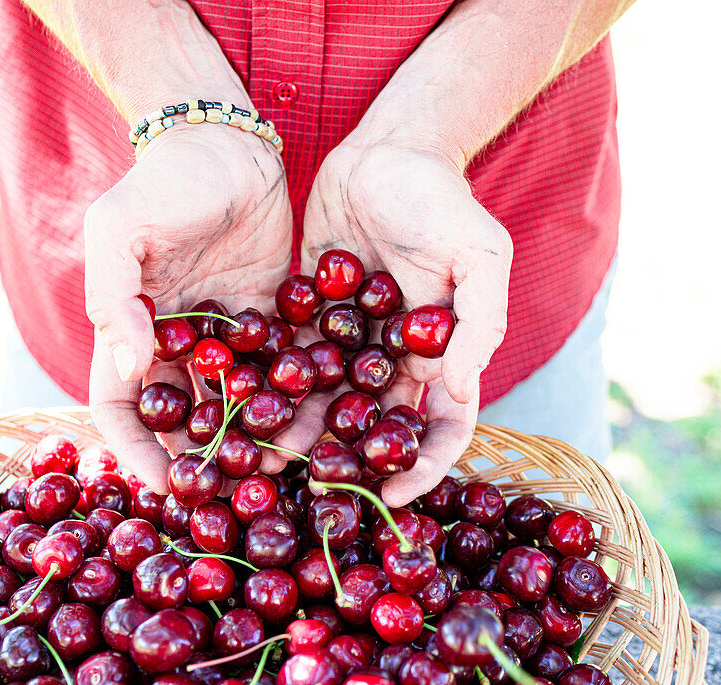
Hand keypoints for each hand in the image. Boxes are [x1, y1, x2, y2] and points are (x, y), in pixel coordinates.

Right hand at [86, 123, 291, 492]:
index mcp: (130, 330)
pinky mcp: (272, 315)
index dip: (138, 452)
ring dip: (257, 434)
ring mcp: (226, 332)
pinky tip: (319, 420)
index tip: (167, 487)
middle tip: (235, 489)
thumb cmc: (160, 182)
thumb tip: (132, 366)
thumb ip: (113, 295)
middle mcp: (177, 341)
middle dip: (206, 457)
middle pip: (185, 417)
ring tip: (284, 462)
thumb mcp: (117, 228)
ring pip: (239, 400)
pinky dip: (296, 395)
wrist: (225, 140)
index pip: (123, 408)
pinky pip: (282, 365)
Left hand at [296, 141, 511, 506]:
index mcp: (442, 354)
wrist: (384, 151)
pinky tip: (240, 405)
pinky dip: (270, 385)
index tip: (394, 497)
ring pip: (324, 401)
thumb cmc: (442, 201)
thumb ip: (480, 321)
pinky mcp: (309, 317)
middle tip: (311, 485)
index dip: (424, 466)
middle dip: (347, 459)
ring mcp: (349, 341)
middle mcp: (394, 358)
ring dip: (299, 430)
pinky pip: (289, 360)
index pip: (441, 426)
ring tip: (264, 454)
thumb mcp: (479, 252)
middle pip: (373, 425)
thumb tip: (463, 390)